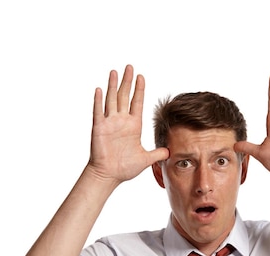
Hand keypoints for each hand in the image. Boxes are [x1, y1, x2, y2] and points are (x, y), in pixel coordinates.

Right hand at [88, 65, 168, 182]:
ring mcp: (109, 123)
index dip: (139, 90)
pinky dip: (98, 101)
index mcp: (133, 126)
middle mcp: (121, 121)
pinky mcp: (99, 128)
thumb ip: (158, 153)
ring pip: (111, 100)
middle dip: (127, 81)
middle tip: (130, 66)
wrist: (109, 175)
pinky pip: (98, 112)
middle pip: (124, 96)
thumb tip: (171, 151)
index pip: (137, 103)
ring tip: (114, 71)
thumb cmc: (125, 168)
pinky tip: (99, 89)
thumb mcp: (146, 159)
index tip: (141, 76)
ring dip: (112, 85)